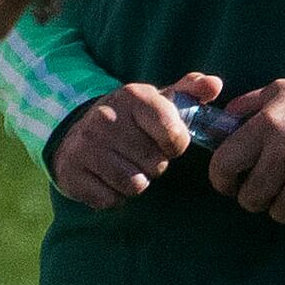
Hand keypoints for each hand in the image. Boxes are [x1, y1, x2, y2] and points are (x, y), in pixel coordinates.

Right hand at [48, 74, 217, 209]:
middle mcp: (106, 117)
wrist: (77, 130)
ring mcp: (85, 145)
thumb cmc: (131, 120)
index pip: (174, 135)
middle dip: (153, 165)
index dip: (175, 145)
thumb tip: (215, 84)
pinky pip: (110, 200)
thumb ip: (191, 90)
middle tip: (138, 154)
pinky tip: (106, 178)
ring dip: (135, 182)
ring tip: (124, 165)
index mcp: (133, 95)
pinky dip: (112, 196)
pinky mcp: (70, 171)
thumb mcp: (159, 100)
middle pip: (156, 164)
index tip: (165, 141)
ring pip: (135, 185)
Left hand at [208, 75, 284, 227]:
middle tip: (264, 188)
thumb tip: (222, 121)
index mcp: (269, 125)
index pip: (225, 166)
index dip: (221, 180)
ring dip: (281, 206)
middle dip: (252, 197)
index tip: (230, 182)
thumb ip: (248, 105)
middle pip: (251, 199)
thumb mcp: (282, 90)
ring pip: (279, 214)